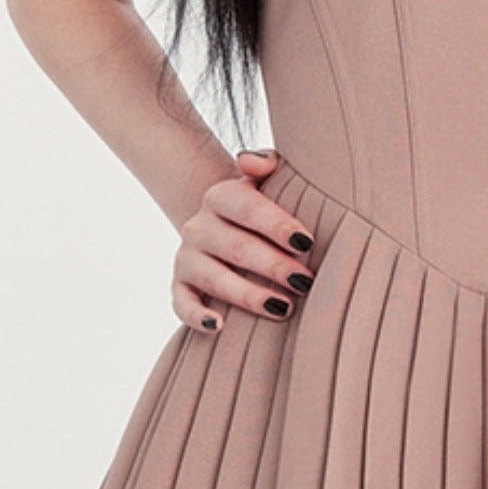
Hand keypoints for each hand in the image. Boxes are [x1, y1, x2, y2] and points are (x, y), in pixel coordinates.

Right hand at [171, 146, 317, 331]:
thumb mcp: (266, 180)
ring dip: (249, 295)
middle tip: (305, 281)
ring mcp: (187, 258)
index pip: (248, 208)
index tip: (307, 242)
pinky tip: (220, 325)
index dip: (277, 225)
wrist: (226, 228)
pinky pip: (181, 304)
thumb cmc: (262, 207)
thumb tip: (252, 164)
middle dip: (273, 265)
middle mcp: (199, 226)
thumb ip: (266, 163)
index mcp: (221, 196)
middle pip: (237, 247)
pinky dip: (197, 316)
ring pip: (215, 278)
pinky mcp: (179, 286)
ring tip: (284, 307)